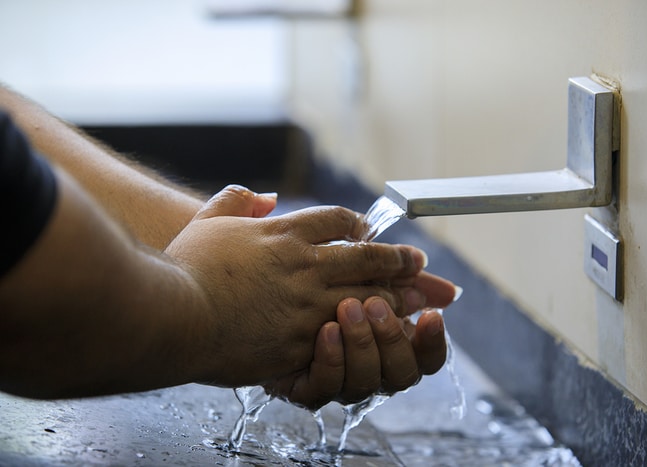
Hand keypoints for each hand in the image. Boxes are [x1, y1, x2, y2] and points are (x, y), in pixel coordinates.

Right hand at [164, 185, 449, 387]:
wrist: (171, 316)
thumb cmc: (183, 268)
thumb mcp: (207, 221)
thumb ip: (236, 201)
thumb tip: (263, 196)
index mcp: (283, 233)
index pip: (335, 220)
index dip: (356, 224)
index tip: (367, 230)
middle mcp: (304, 264)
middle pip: (367, 256)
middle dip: (397, 258)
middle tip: (417, 261)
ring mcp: (306, 303)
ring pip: (368, 294)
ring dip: (396, 294)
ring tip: (416, 295)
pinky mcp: (301, 340)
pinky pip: (348, 334)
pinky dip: (371, 331)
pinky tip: (383, 332)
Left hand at [265, 297, 447, 409]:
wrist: (260, 296)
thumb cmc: (318, 282)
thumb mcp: (365, 274)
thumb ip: (404, 280)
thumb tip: (449, 291)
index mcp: (390, 346)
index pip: (426, 358)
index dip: (434, 341)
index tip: (431, 313)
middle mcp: (370, 369)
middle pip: (402, 374)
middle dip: (391, 337)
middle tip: (374, 304)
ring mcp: (339, 381)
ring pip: (366, 383)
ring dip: (361, 344)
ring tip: (346, 307)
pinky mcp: (305, 389)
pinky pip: (324, 389)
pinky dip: (330, 359)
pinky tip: (325, 331)